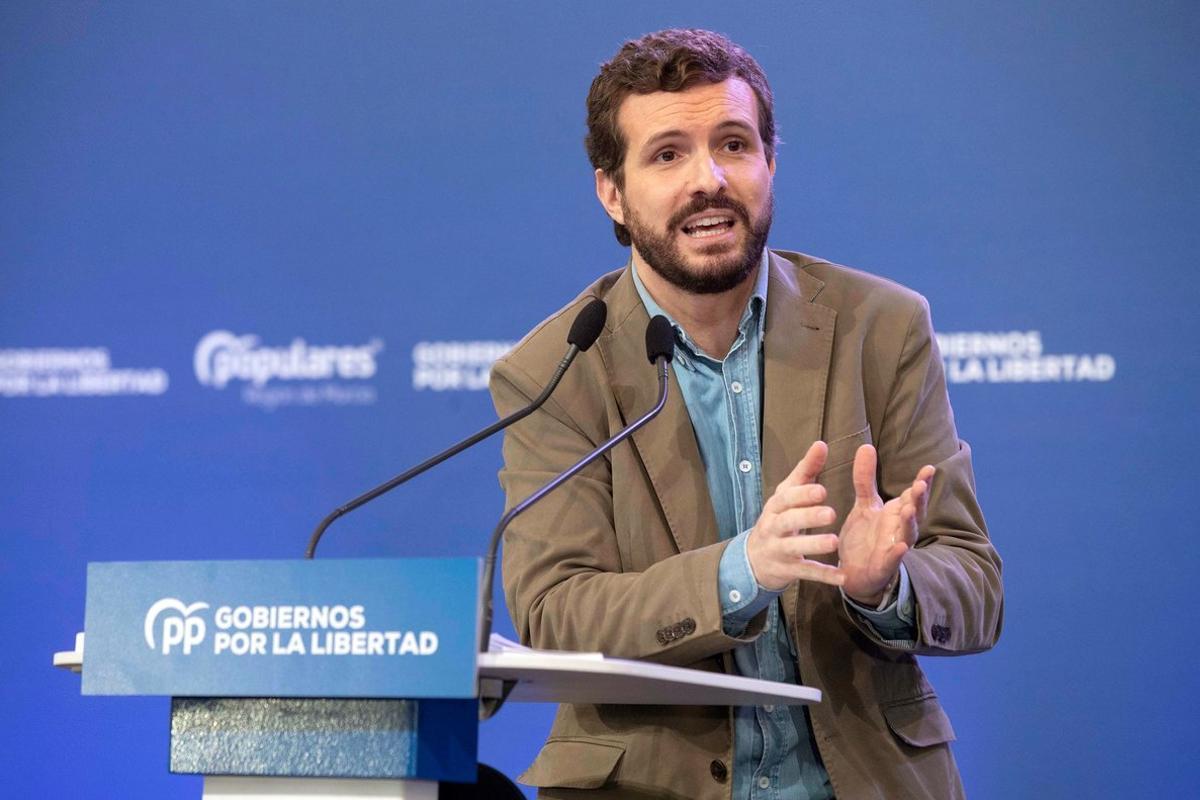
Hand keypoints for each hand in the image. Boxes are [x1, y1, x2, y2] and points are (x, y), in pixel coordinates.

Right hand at [746, 441, 844, 591]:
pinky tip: (841, 575)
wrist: (754, 559)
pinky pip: (805, 572)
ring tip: (835, 542)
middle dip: (808, 517)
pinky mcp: (788, 570)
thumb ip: (806, 470)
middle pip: (788, 521)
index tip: (822, 490)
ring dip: (814, 545)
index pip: (785, 498)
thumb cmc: (778, 519)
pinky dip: (823, 575)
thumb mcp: (787, 494)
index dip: (802, 494)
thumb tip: (821, 444)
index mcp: (775, 507)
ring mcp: (779, 550)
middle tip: (830, 513)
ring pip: (795, 548)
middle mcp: (773, 528)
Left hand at [838, 444, 933, 605]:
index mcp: (897, 513)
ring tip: (909, 511)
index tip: (929, 468)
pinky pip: (892, 560)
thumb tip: (866, 446)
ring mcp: (894, 548)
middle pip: (915, 513)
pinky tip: (901, 547)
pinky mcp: (883, 566)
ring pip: (907, 535)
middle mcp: (899, 529)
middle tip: (919, 485)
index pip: (912, 496)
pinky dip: (897, 554)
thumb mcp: (864, 504)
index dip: (922, 483)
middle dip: (918, 500)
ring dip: (910, 523)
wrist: (854, 572)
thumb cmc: (865, 536)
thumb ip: (865, 478)